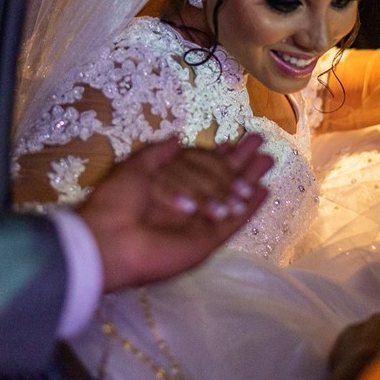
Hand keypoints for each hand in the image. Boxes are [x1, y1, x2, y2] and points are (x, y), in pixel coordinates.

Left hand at [77, 135, 271, 291]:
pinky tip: (263, 191)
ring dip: (249, 179)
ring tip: (268, 160)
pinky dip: (249, 208)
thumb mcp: (134, 167)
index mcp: (167, 185)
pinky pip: (233, 223)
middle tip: (260, 143)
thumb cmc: (117, 202)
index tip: (233, 142)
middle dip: (240, 161)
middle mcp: (186, 202)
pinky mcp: (207, 242)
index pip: (199, 166)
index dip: (216, 154)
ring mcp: (198, 223)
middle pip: (219, 179)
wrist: (111, 240)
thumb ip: (158, 153)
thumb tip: (176, 138)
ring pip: (231, 197)